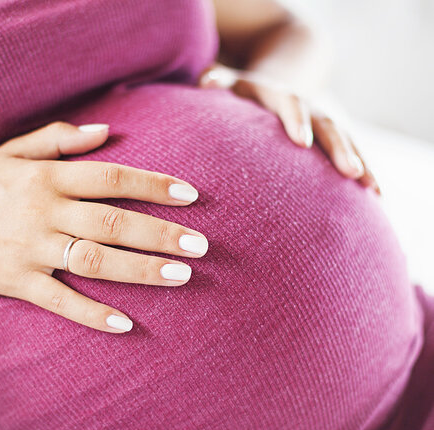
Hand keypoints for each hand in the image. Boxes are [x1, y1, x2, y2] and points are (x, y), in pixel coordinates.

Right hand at [0, 122, 207, 332]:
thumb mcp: (13, 151)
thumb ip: (59, 137)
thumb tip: (106, 131)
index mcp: (48, 179)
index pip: (111, 178)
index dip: (153, 185)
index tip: (189, 196)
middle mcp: (45, 213)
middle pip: (113, 222)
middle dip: (161, 234)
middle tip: (202, 246)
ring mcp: (33, 250)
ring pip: (95, 261)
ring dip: (140, 270)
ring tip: (182, 276)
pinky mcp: (19, 282)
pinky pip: (60, 302)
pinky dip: (92, 314)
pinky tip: (125, 325)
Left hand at [198, 63, 379, 194]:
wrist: (278, 80)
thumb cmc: (245, 93)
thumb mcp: (232, 83)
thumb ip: (218, 81)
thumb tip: (206, 82)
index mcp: (280, 96)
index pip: (289, 103)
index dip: (296, 119)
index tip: (302, 142)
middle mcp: (308, 109)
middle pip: (327, 125)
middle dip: (339, 148)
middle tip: (350, 172)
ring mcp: (323, 124)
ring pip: (347, 141)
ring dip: (360, 163)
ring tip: (371, 188)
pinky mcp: (332, 139)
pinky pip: (354, 153)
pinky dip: (366, 172)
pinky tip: (378, 196)